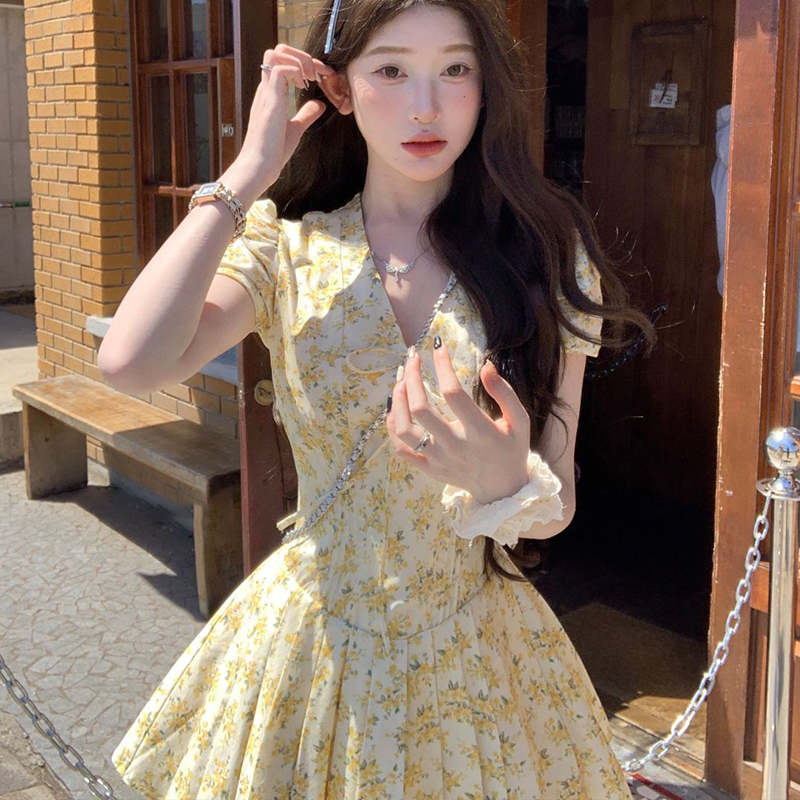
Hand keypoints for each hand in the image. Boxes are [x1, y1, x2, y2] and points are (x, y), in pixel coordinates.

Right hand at [236, 44, 334, 191]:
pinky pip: (281, 69)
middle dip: (301, 55)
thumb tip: (319, 105)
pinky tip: (303, 87)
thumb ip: (306, 115)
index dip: (302, 63)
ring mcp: (267, 92)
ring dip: (299, 60)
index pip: (281, 63)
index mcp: (270, 94)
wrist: (259, 167)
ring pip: (277, 52)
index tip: (319, 76)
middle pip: (277, 50)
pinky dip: (296, 72)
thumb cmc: (273, 152)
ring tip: (310, 79)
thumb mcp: (295, 129)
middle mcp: (267, 89)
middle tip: (317, 73)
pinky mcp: (271, 100)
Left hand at [386, 340, 531, 504]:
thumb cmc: (512, 449)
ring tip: (401, 379)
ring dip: (397, 400)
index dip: (443, 366)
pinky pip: (401, 448)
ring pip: (404, 429)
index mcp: (479, 432)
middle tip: (413, 357)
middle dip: (412, 378)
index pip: (453, 393)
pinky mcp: (428, 468)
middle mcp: (454, 446)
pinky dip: (393, 425)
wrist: (502, 490)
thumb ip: (504, 392)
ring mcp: (437, 459)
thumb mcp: (520, 420)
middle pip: (421, 409)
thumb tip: (486, 365)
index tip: (439, 346)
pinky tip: (395, 406)